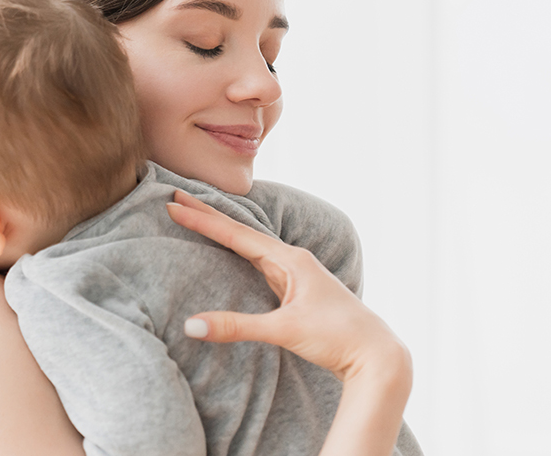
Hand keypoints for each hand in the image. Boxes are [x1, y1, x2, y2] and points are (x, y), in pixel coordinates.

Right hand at [166, 190, 408, 382]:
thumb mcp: (283, 330)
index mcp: (291, 260)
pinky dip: (238, 251)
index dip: (203, 220)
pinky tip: (232, 251)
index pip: (237, 235)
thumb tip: (191, 325)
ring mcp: (296, 274)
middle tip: (178, 195)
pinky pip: (259, 262)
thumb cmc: (337, 338)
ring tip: (199, 216)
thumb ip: (236, 326)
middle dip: (209, 215)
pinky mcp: (297, 290)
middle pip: (242, 232)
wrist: (376, 355)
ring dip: (223, 230)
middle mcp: (293, 260)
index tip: (174, 204)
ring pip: (251, 245)